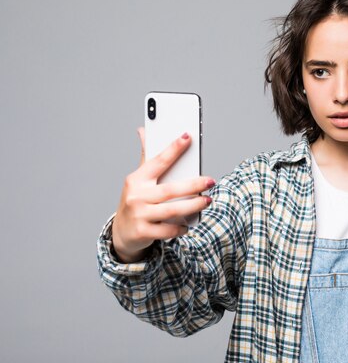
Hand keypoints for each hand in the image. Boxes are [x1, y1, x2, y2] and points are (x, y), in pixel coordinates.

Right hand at [111, 127, 214, 262]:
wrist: (122, 231)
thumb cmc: (136, 200)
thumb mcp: (138, 180)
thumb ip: (146, 157)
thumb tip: (143, 130)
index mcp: (137, 179)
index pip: (158, 161)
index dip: (173, 149)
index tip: (187, 137)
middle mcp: (136, 196)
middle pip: (170, 189)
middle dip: (193, 185)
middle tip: (211, 181)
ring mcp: (139, 215)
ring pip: (172, 210)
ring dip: (193, 206)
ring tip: (207, 201)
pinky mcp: (143, 231)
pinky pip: (168, 230)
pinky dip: (180, 227)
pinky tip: (189, 224)